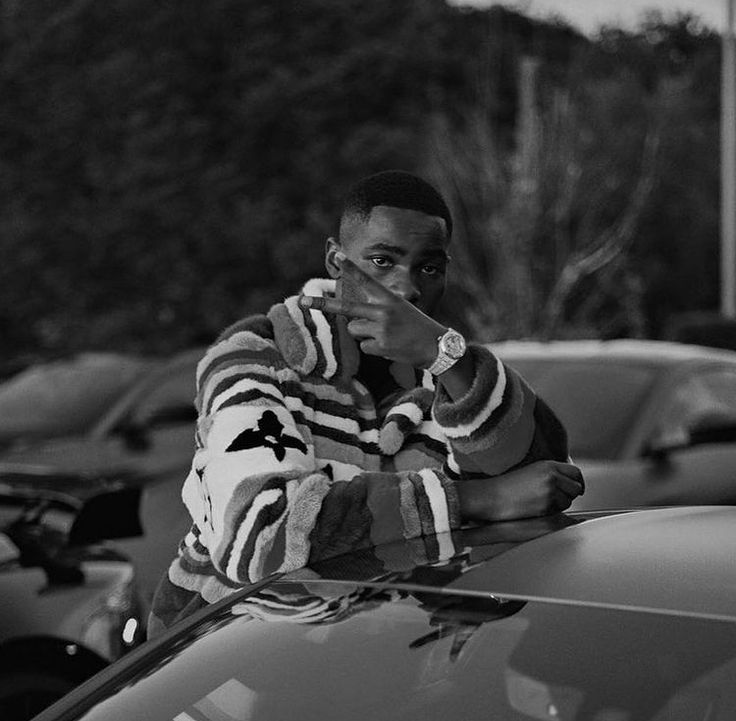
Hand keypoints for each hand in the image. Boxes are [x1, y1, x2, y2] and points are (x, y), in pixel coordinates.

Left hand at [299, 253, 444, 367]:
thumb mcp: (399, 309)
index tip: (337, 254)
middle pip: (346, 308)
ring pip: (354, 330)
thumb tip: (349, 317)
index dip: (351, 268)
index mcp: (389, 298)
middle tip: (301, 301)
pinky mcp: (381, 346)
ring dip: (364, 334)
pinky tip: (391, 347)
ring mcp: (382, 329)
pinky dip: (374, 348)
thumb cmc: (415, 326)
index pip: (366, 280)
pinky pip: (364, 347)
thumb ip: (375, 308)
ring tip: (385, 335)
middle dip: (321, 305)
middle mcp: (384, 311)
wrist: (436, 345)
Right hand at [457, 461, 584, 522]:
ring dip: (560, 503)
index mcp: (548, 465)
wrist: (493, 496)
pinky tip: (537, 507)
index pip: (575, 472)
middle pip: (576, 487)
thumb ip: (551, 473)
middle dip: (570, 493)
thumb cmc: (507, 485)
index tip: (574, 486)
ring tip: (542, 501)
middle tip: (558, 497)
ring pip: (569, 501)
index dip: (577, 481)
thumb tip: (569, 481)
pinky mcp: (546, 506)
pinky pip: (558, 510)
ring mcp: (550, 491)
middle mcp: (552, 477)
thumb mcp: (531, 471)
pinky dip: (552, 511)